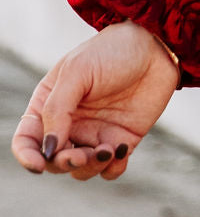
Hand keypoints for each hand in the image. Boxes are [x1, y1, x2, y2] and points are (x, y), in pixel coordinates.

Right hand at [10, 21, 179, 180]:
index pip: (27, 140)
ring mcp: (96, 134)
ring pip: (81, 169)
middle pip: (54, 160)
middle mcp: (69, 124)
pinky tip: (121, 150)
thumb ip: (57, 110)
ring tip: (106, 150)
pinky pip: (111, 169)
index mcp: (49, 106)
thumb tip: (49, 148)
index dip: (27, 157)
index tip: (38, 165)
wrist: (155, 47)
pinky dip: (113, 168)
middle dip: (63, 164)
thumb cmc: (111, 52)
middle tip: (81, 155)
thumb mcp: (77, 72)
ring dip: (89, 168)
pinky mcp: (122, 140)